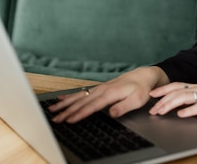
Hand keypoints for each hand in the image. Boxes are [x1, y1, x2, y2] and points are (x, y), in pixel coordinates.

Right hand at [49, 66, 168, 123]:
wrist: (143, 75)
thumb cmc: (141, 89)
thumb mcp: (138, 99)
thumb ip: (124, 106)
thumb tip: (112, 113)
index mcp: (110, 93)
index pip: (92, 106)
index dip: (80, 113)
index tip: (70, 120)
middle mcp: (102, 89)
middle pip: (82, 102)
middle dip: (67, 111)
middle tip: (56, 120)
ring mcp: (99, 88)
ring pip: (78, 97)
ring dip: (65, 104)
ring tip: (53, 111)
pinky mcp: (98, 88)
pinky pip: (81, 93)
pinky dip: (70, 96)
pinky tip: (61, 99)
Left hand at [148, 83, 196, 120]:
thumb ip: (193, 99)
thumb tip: (179, 105)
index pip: (175, 85)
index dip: (162, 89)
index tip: (151, 94)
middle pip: (176, 92)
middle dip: (162, 100)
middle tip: (152, 109)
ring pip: (183, 97)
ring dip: (170, 104)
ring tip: (161, 111)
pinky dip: (188, 110)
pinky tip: (181, 115)